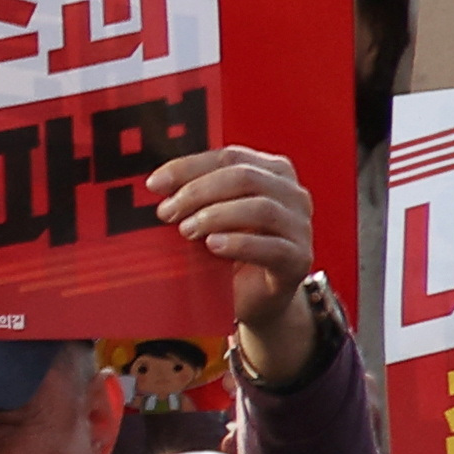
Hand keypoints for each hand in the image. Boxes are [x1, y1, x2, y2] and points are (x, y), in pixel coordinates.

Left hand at [148, 144, 320, 377]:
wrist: (250, 296)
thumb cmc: (224, 250)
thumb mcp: (206, 215)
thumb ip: (192, 194)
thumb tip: (154, 183)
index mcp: (270, 172)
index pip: (230, 157)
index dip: (188, 167)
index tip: (153, 184)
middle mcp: (292, 195)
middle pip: (245, 177)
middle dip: (198, 192)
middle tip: (167, 212)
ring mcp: (300, 227)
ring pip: (261, 208)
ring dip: (216, 216)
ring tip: (186, 230)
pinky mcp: (299, 260)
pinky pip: (273, 247)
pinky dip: (239, 244)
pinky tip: (213, 246)